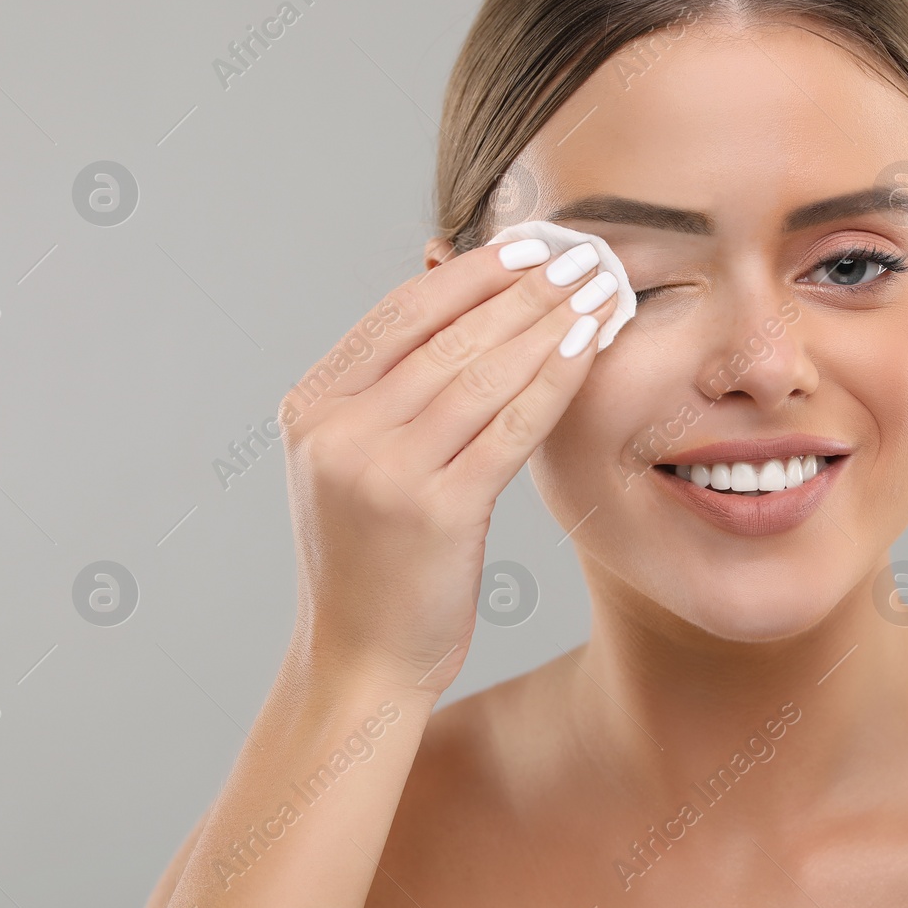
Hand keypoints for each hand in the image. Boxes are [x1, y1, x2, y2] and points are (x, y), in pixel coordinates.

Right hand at [277, 238, 619, 694]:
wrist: (359, 662)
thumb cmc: (373, 560)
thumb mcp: (355, 464)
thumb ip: (389, 392)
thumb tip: (457, 302)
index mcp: (312, 408)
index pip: (401, 315)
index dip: (472, 273)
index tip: (528, 246)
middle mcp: (339, 432)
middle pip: (448, 335)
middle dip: (523, 289)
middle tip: (579, 256)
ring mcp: (383, 471)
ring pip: (482, 372)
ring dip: (549, 322)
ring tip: (596, 290)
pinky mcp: (437, 510)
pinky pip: (510, 425)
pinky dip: (555, 380)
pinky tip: (589, 348)